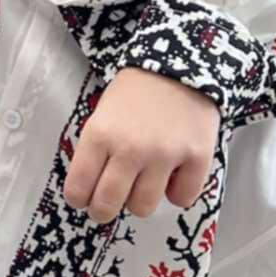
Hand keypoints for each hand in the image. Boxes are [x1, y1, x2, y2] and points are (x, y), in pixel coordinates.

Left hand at [66, 68, 218, 223]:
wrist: (181, 65)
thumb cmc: (135, 93)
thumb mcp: (103, 114)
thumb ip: (95, 150)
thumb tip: (90, 189)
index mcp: (100, 135)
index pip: (78, 188)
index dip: (79, 199)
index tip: (84, 198)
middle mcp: (130, 149)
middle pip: (107, 205)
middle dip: (102, 211)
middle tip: (107, 203)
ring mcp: (165, 155)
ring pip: (143, 208)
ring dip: (140, 200)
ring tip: (142, 183)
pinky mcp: (197, 157)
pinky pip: (182, 198)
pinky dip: (177, 192)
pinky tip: (173, 176)